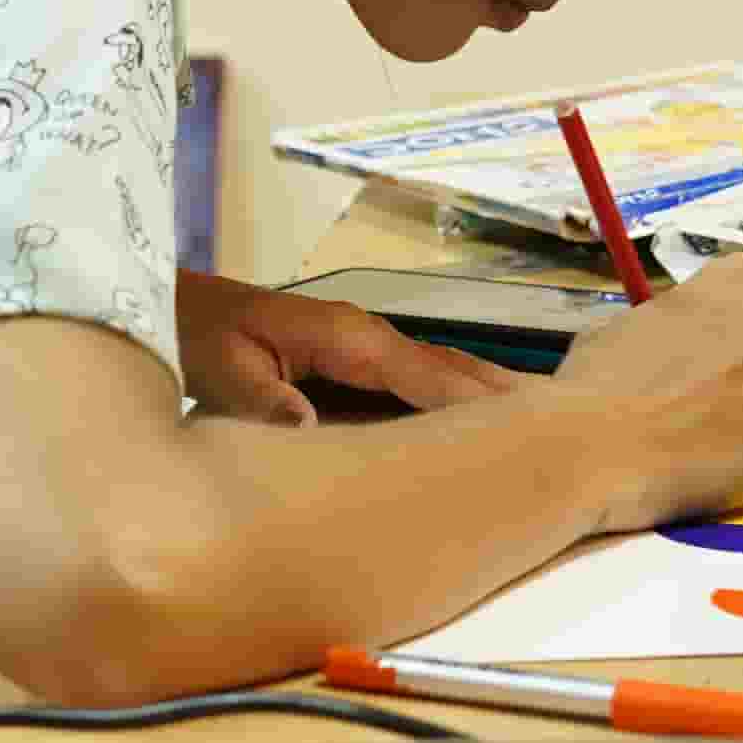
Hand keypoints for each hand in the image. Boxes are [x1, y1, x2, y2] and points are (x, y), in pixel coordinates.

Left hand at [174, 268, 519, 426]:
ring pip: (441, 375)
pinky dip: (456, 401)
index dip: (474, 406)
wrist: (169, 309)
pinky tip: (479, 427)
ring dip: (489, 401)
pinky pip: (418, 385)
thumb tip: (315, 432)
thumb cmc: (195, 337)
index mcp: (348, 338)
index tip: (527, 433)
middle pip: (451, 371)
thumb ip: (267, 402)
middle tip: (573, 432)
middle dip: (506, 400)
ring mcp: (364, 348)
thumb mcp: (220, 371)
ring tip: (547, 430)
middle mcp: (368, 338)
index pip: (427, 376)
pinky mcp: (354, 362)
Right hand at [545, 252, 742, 534]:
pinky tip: (712, 468)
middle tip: (708, 391)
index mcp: (738, 285)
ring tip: (705, 439)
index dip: (731, 314)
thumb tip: (674, 341)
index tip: (708, 338)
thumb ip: (671, 322)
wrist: (602, 453)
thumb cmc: (601, 380)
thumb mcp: (626, 322)